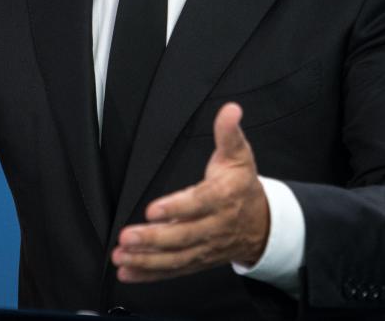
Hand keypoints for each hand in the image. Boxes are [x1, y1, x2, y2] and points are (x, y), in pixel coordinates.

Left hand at [111, 102, 269, 282]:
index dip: (176, 208)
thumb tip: (230, 110)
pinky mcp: (196, 260)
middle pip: (183, 236)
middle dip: (154, 239)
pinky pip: (172, 270)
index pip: (199, 204)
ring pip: (176, 257)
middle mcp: (214, 226)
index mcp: (223, 197)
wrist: (261, 224)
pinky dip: (149, 274)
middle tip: (128, 236)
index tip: (153, 209)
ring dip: (146, 259)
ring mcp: (205, 247)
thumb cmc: (242, 186)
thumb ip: (229, 133)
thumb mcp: (239, 155)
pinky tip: (128, 272)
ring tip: (122, 256)